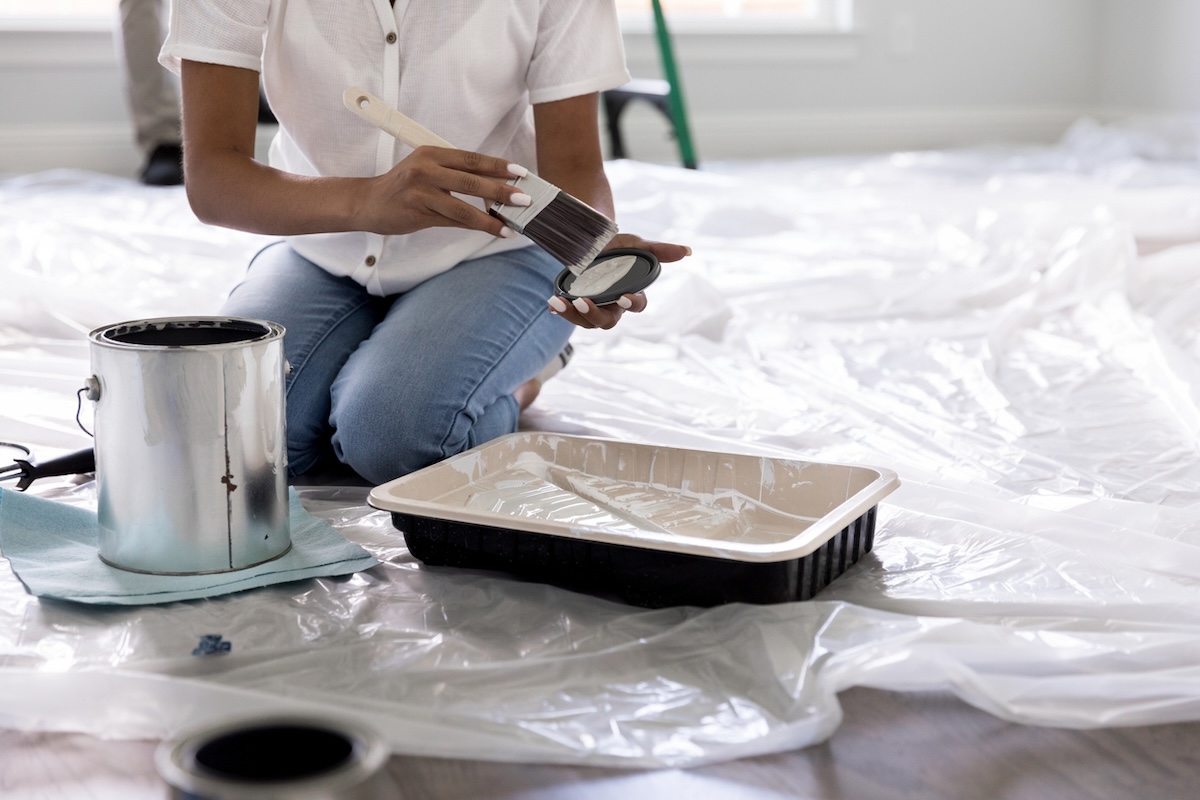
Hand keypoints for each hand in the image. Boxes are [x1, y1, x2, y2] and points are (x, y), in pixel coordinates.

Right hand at [358, 147, 532, 236]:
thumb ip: (455, 175)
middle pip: (472, 180)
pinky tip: (492, 230)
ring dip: (490, 217)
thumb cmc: (403, 187)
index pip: (472, 159)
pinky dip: (475, 226)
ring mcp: (421, 192)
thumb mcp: (427, 170)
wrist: (368, 202)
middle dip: (501, 190)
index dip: (498, 165)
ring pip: (464, 206)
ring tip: (511, 224)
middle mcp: (426, 169)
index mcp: (432, 153)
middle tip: (524, 198)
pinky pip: (453, 222)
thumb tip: (493, 186)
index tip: (520, 172)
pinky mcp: (418, 213)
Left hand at [547, 233, 690, 329]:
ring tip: (560, 301)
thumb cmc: (620, 247)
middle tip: (582, 301)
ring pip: (586, 321)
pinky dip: (560, 309)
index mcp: (631, 294)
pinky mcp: (575, 303)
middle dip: (595, 314)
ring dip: (572, 314)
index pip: (638, 306)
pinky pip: (569, 312)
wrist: (594, 241)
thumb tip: (688, 251)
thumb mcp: (637, 245)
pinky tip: (552, 304)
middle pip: (608, 321)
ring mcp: (594, 306)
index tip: (624, 297)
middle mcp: (613, 305)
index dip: (632, 304)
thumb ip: (659, 250)